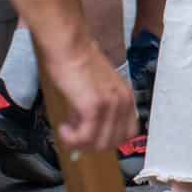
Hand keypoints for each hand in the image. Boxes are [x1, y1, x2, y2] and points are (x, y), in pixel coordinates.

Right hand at [39, 35, 137, 155]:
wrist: (70, 47)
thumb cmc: (78, 62)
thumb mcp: (97, 88)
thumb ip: (99, 108)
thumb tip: (88, 131)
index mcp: (127, 97)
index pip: (127, 133)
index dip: (107, 140)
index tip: (90, 138)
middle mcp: (123, 102)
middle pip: (113, 142)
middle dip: (91, 144)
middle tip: (75, 135)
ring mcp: (110, 105)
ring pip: (99, 144)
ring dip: (80, 143)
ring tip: (67, 130)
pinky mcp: (93, 106)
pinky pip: (85, 137)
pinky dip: (72, 139)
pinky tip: (63, 128)